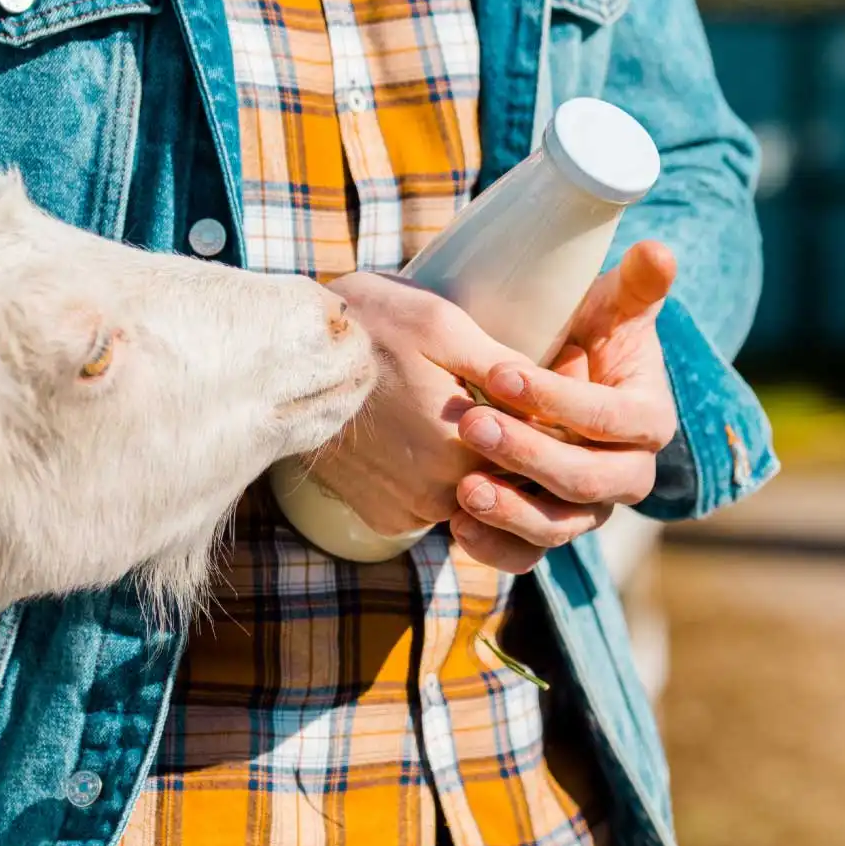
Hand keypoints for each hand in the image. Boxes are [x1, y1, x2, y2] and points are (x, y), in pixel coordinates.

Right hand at [304, 271, 536, 538]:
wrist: (281, 364)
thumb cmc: (365, 329)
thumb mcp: (443, 327)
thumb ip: (508, 369)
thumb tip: (562, 394)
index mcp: (467, 450)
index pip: (539, 455)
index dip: (548, 425)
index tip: (548, 396)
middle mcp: (441, 496)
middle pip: (506, 480)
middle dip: (512, 447)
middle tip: (495, 401)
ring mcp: (408, 513)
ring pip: (470, 495)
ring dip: (473, 464)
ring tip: (454, 412)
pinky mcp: (382, 518)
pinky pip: (429, 505)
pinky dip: (433, 478)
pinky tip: (420, 434)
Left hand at [448, 240, 678, 572]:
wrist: (555, 381)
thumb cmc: (585, 336)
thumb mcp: (609, 307)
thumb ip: (635, 286)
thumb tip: (658, 251)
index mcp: (649, 419)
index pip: (614, 420)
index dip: (561, 401)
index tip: (501, 373)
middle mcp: (627, 473)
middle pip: (588, 481)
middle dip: (530, 454)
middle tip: (473, 423)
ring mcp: (588, 509)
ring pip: (559, 526)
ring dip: (511, 511)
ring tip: (462, 488)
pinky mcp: (549, 530)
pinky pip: (528, 556)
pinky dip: (495, 548)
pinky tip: (457, 524)